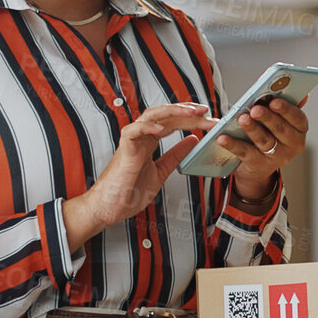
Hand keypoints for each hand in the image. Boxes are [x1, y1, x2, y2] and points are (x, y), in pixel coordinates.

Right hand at [62, 103, 212, 250]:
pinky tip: (163, 129)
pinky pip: (133, 131)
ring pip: (151, 116)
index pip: (173, 123)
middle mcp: (141, 137)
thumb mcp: (161, 171)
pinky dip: (148, 127)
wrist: (109, 207)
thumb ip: (175, 155)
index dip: (191, 119)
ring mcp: (132, 141)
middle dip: (187, 111)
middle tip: (206, 110)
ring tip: (191, 112)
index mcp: (149, 142)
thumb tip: (192, 141)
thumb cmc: (128, 192)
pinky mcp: (124, 149)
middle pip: (166, 116)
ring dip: (172, 112)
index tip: (208, 119)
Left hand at [218, 95, 308, 198]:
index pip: (297, 117)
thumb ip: (283, 105)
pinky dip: (233, 144)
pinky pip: (245, 152)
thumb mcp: (279, 119)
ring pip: (264, 140)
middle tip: (255, 109)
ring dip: (252, 128)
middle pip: (280, 129)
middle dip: (267, 117)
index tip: (274, 101)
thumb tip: (297, 91)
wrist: (258, 166)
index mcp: (299, 129)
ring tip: (242, 118)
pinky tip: (223, 137)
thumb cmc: (270, 134)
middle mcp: (292, 144)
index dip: (286, 109)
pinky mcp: (259, 165)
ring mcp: (277, 157)